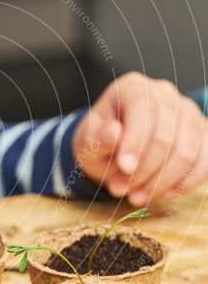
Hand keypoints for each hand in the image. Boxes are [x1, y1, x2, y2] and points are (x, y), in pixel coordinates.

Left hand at [72, 73, 207, 203]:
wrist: (114, 149)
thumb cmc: (100, 141)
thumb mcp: (88, 142)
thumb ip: (98, 139)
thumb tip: (113, 133)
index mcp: (132, 87)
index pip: (143, 108)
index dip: (136, 141)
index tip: (124, 167)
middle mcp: (164, 94)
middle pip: (166, 135)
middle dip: (143, 169)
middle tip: (119, 189)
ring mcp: (187, 113)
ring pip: (186, 152)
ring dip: (161, 182)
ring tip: (135, 196)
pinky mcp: (201, 134)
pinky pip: (204, 162)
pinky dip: (184, 183)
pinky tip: (162, 194)